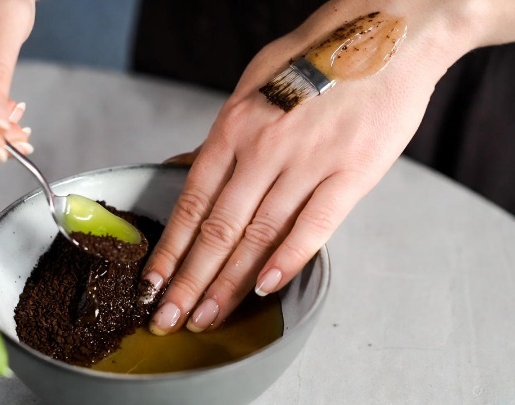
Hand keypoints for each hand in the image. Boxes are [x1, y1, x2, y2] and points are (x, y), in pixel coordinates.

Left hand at [144, 0, 487, 334]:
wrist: (384, 31)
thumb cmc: (314, 55)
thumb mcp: (253, 82)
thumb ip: (225, 134)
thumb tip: (188, 166)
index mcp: (234, 126)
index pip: (192, 202)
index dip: (170, 249)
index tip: (153, 282)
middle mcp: (264, 148)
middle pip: (218, 230)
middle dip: (188, 282)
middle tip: (169, 319)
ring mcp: (308, 162)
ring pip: (259, 236)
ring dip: (229, 283)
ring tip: (207, 316)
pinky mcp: (351, 172)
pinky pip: (314, 226)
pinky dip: (288, 260)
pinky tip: (266, 289)